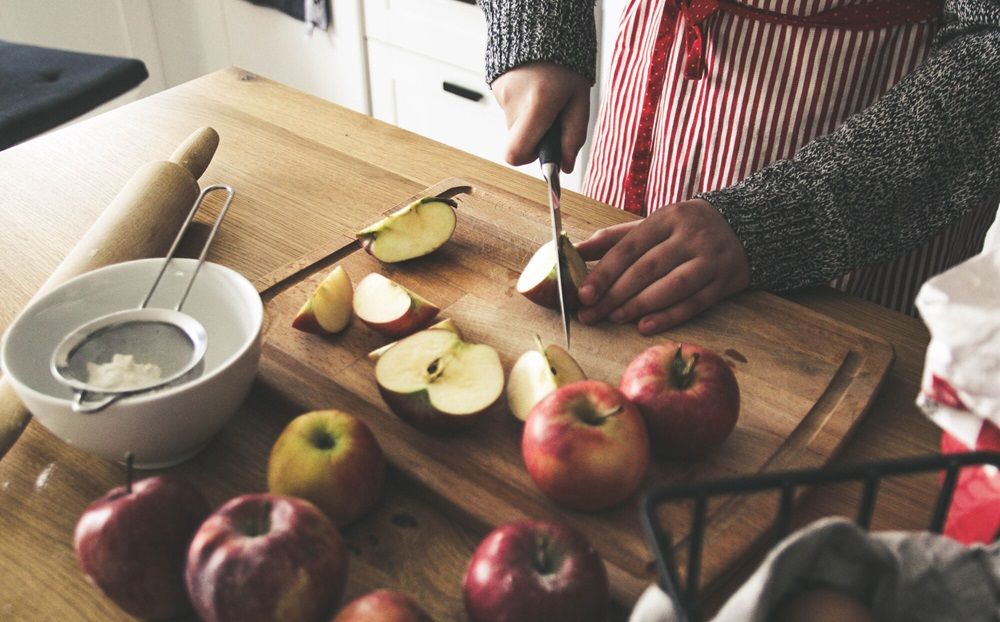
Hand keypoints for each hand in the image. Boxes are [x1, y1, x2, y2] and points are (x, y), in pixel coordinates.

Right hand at [490, 62, 590, 172]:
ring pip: (515, 124)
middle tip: (551, 116)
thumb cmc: (566, 64)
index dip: (529, 159)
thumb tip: (565, 166)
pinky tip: (534, 87)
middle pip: (518, 140)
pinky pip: (510, 108)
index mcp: (538, 105)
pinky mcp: (495, 87)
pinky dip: (523, 104)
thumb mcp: (579, 100)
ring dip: (530, 118)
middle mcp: (514, 102)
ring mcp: (501, 94)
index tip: (544, 150)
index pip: (516, 154)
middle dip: (535, 136)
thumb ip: (574, 135)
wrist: (542, 26)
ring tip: (545, 95)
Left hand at [575, 199, 750, 333]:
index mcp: (668, 217)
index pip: (629, 247)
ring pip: (671, 287)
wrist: (747, 226)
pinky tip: (644, 327)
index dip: (604, 272)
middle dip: (614, 295)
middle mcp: (691, 237)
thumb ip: (616, 238)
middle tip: (590, 314)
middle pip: (647, 269)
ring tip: (614, 317)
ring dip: (639, 306)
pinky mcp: (725, 282)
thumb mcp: (655, 224)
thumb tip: (575, 251)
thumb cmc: (688, 228)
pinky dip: (668, 317)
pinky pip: (694, 303)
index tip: (583, 293)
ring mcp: (710, 260)